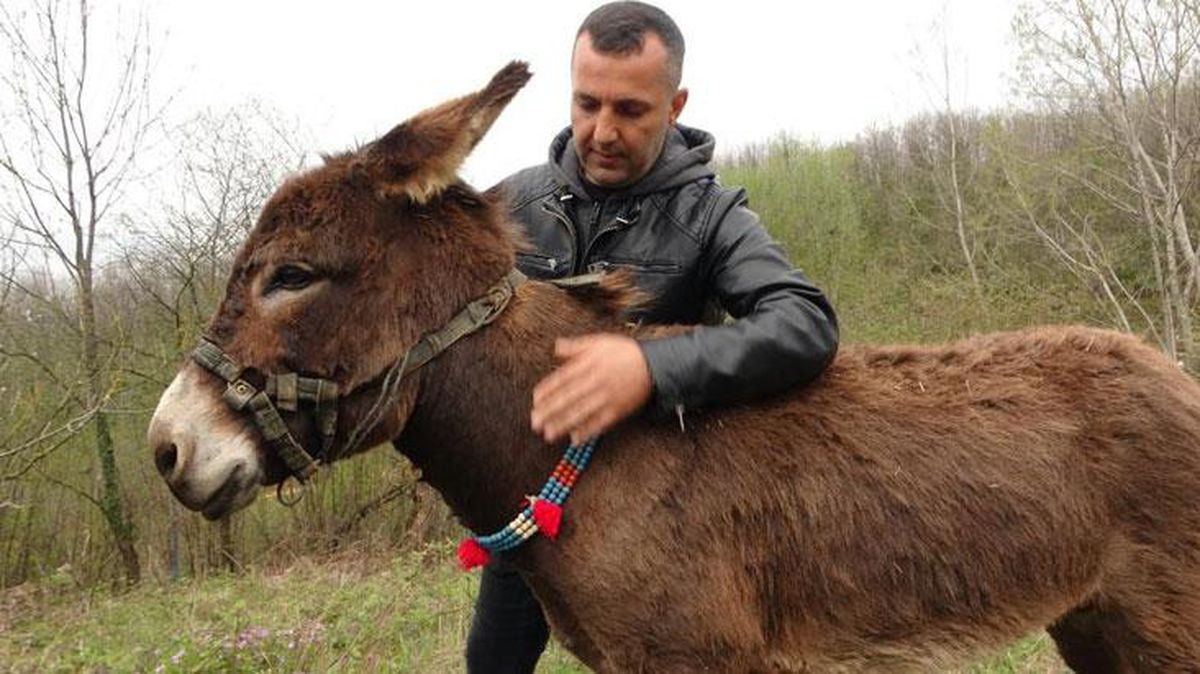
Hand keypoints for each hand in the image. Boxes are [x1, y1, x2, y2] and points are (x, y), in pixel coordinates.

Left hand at [531, 334, 652, 443]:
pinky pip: (600, 423)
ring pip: (581, 413)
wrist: (654, 365)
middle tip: (535, 422)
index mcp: (589, 364)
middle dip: (550, 411)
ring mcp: (607, 397)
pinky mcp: (618, 410)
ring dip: (563, 424)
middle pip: (569, 398)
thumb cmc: (625, 353)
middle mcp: (596, 381)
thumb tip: (556, 347)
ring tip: (549, 434)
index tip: (535, 400)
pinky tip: (575, 439)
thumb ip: (576, 346)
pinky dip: (588, 431)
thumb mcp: (599, 341)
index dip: (548, 390)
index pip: (563, 378)